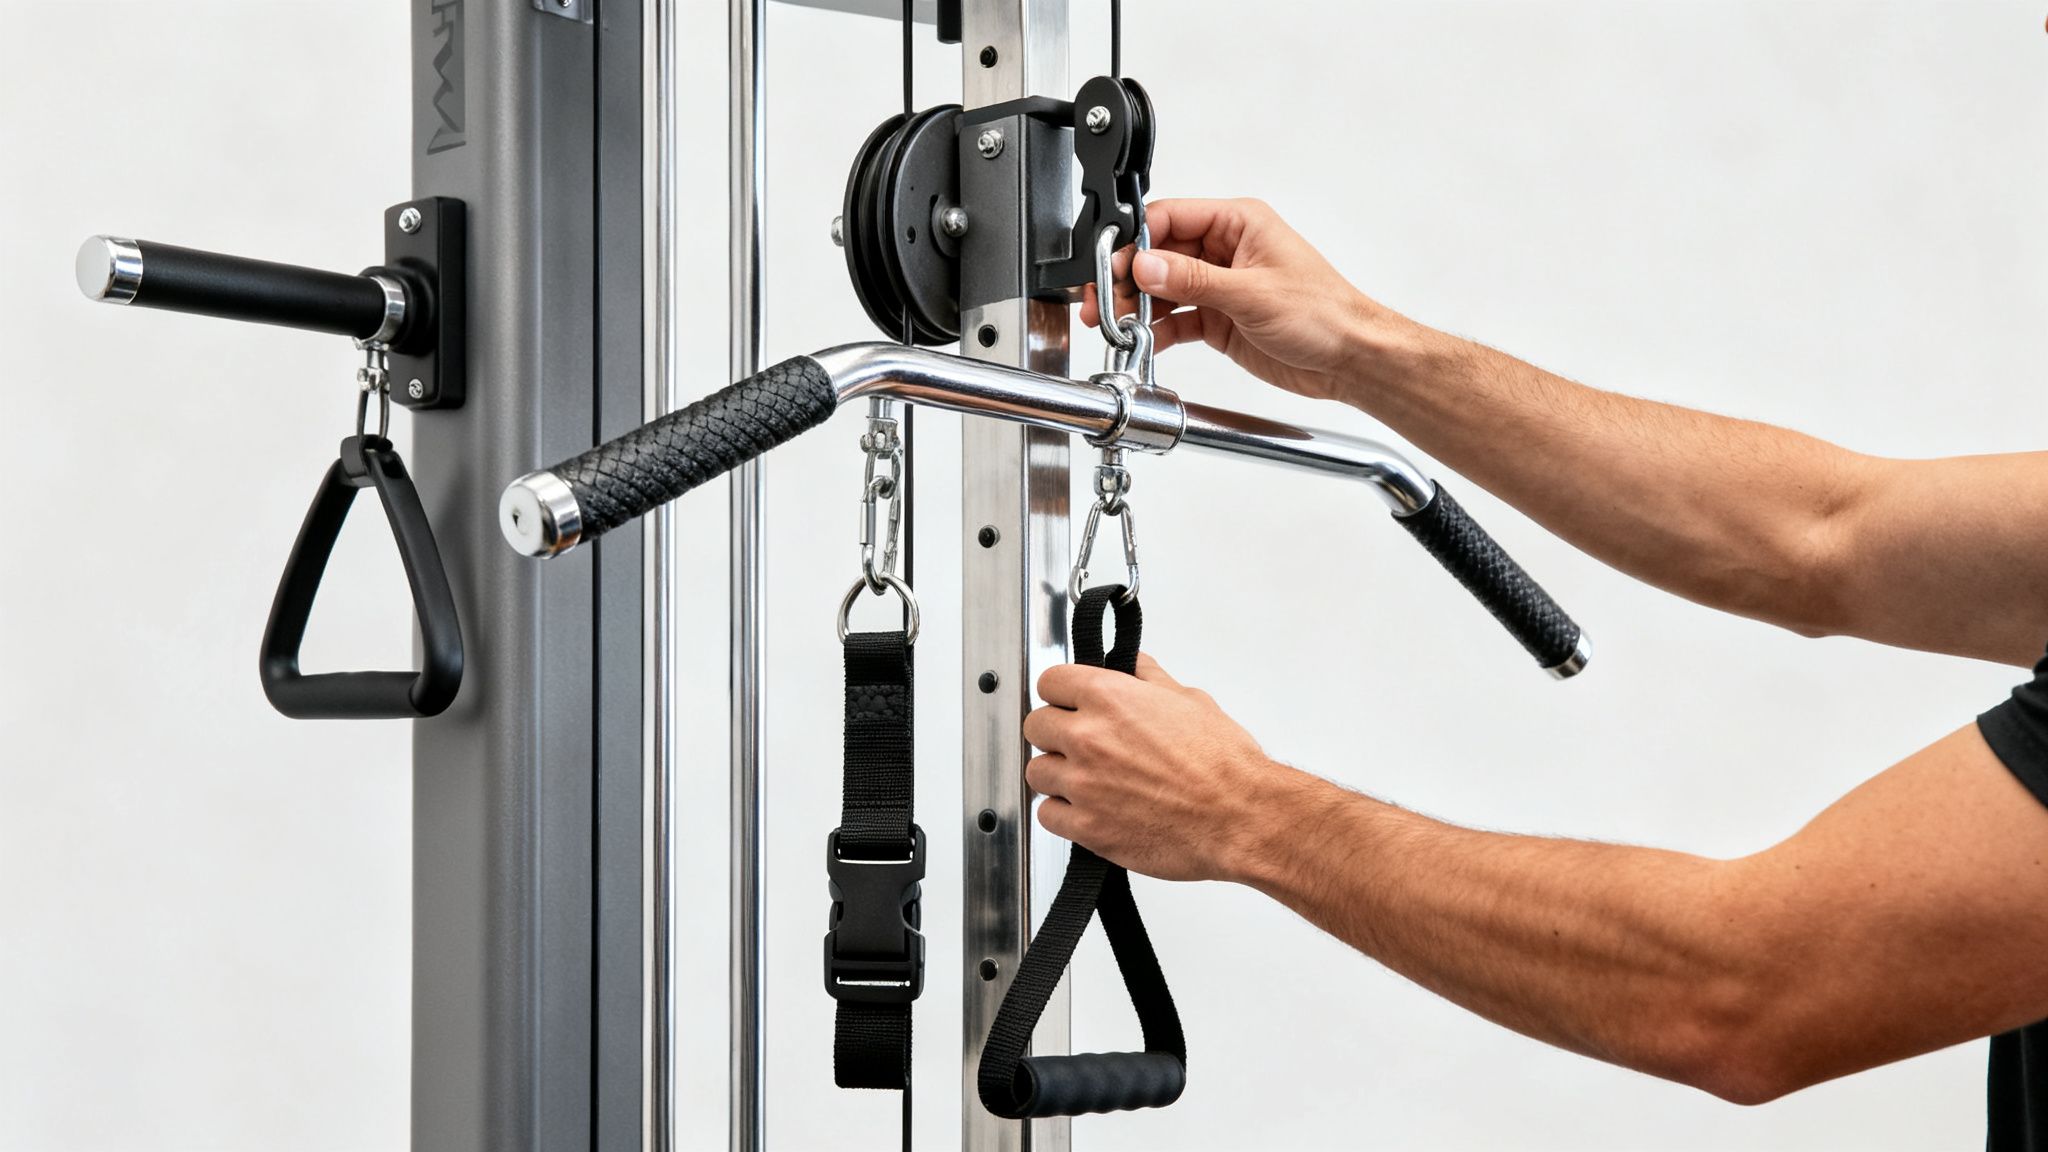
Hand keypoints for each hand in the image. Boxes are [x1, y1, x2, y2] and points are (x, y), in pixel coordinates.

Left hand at [1020, 652, 1317, 882]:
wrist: (1240, 817)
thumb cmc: (1224, 765)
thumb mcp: (1190, 700)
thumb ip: (1149, 680)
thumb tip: (1133, 667)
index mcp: (1108, 698)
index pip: (1050, 682)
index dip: (1061, 693)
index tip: (1068, 703)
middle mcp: (1088, 738)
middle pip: (1035, 726)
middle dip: (1055, 733)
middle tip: (1078, 744)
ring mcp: (1082, 785)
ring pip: (1036, 772)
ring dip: (1057, 774)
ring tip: (1085, 780)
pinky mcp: (1087, 827)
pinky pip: (1048, 816)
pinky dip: (1063, 814)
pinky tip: (1087, 810)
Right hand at [1080, 197, 1419, 403]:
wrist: (1350, 359)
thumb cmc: (1324, 314)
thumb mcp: (1252, 293)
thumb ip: (1193, 280)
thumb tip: (1146, 264)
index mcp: (1238, 223)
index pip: (1170, 219)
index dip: (1136, 241)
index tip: (1114, 265)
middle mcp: (1226, 250)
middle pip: (1159, 255)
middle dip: (1128, 278)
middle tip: (1103, 301)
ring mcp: (1220, 285)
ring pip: (1163, 289)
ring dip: (1136, 307)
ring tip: (1114, 324)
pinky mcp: (1219, 318)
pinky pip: (1176, 319)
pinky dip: (1156, 331)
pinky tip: (1142, 342)